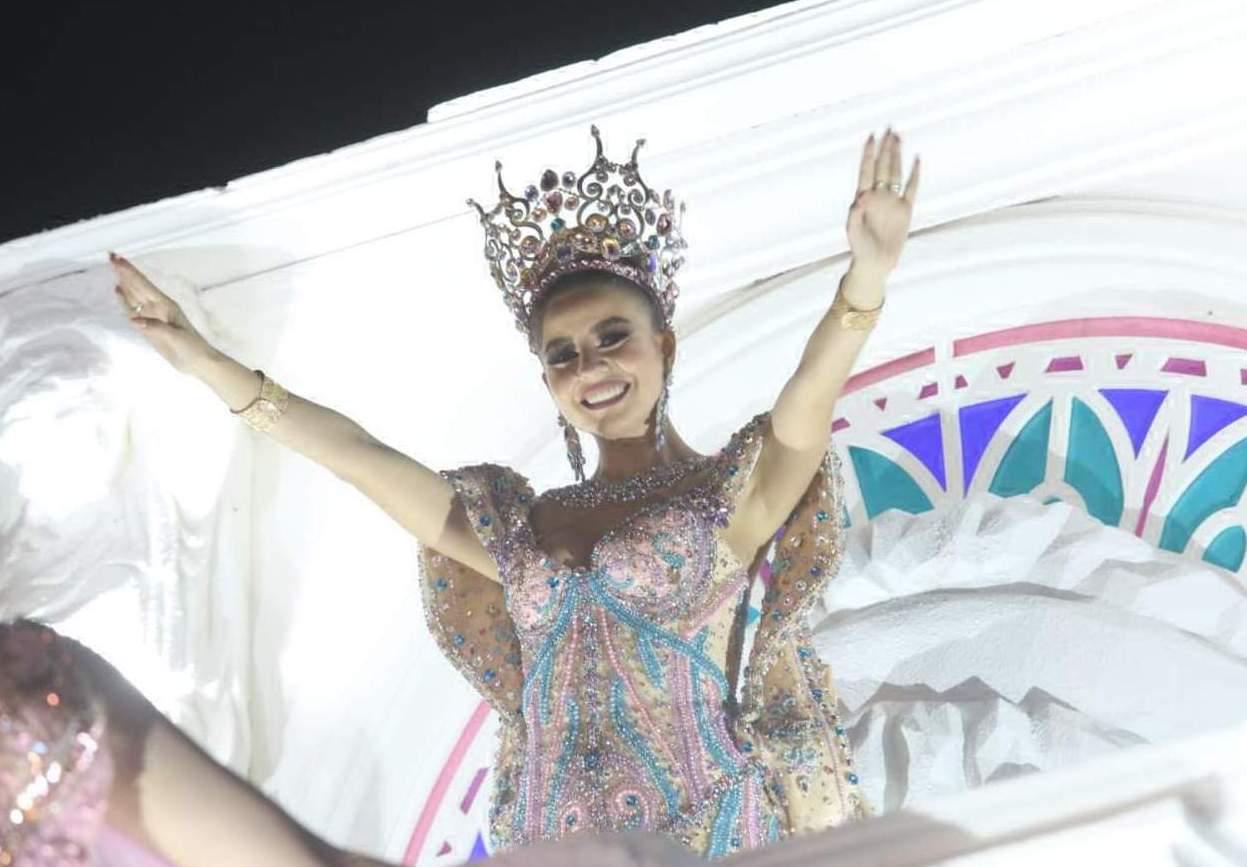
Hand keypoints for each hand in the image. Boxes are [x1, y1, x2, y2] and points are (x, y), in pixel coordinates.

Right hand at [110, 252, 216, 373]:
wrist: (198, 362)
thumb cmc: (192, 348)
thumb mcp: (176, 337)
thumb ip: (155, 328)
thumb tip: (135, 320)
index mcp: (166, 305)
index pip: (143, 285)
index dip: (130, 272)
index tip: (117, 259)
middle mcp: (158, 307)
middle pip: (137, 286)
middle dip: (124, 272)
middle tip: (111, 256)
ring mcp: (153, 316)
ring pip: (134, 295)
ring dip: (124, 282)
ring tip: (114, 268)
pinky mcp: (149, 326)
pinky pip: (133, 310)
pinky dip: (124, 300)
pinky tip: (119, 292)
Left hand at [846, 128, 919, 276]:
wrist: (875, 263)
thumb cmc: (860, 248)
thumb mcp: (853, 232)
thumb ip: (855, 215)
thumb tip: (862, 197)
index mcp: (864, 198)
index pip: (866, 170)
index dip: (868, 154)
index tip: (871, 136)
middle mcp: (879, 196)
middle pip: (882, 166)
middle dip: (885, 148)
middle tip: (888, 128)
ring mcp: (892, 201)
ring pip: (896, 172)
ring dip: (897, 155)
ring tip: (898, 137)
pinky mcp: (905, 210)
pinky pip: (912, 188)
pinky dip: (914, 174)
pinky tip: (916, 160)